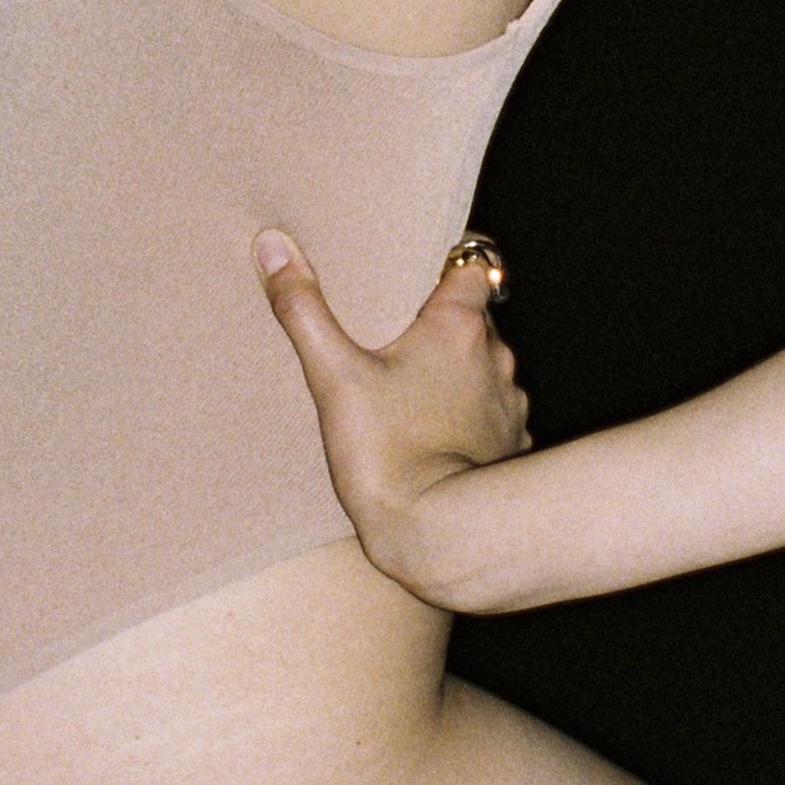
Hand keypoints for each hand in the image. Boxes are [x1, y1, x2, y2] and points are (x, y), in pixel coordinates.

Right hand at [253, 228, 531, 605]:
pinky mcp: (510, 446)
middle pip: (474, 317)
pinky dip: (468, 416)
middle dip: (439, 321)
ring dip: (456, 370)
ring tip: (409, 387)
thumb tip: (274, 245)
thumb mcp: (334, 376)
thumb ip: (303, 309)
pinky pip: (492, 415)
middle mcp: (496, 357)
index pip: (474, 263)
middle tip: (394, 332)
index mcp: (459, 327)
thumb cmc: (389, 453)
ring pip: (484, 367)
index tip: (420, 267)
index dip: (450, 260)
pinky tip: (434, 435)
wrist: (441, 539)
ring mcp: (509, 405)